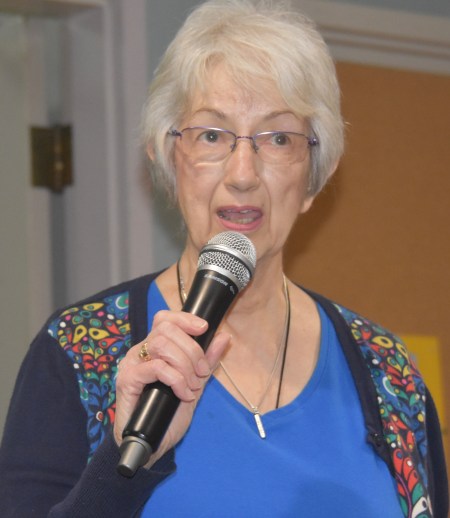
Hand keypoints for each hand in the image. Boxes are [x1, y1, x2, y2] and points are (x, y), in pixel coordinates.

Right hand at [113, 309, 229, 466]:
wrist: (151, 445)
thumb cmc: (168, 414)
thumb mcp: (195, 383)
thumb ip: (208, 360)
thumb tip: (224, 336)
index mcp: (154, 349)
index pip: (165, 319)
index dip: (185, 318)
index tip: (204, 328)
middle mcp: (140, 352)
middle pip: (167, 329)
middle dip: (192, 350)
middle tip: (201, 372)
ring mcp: (131, 364)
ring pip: (161, 344)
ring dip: (185, 364)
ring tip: (192, 385)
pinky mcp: (127, 380)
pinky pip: (156, 367)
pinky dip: (176, 379)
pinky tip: (183, 394)